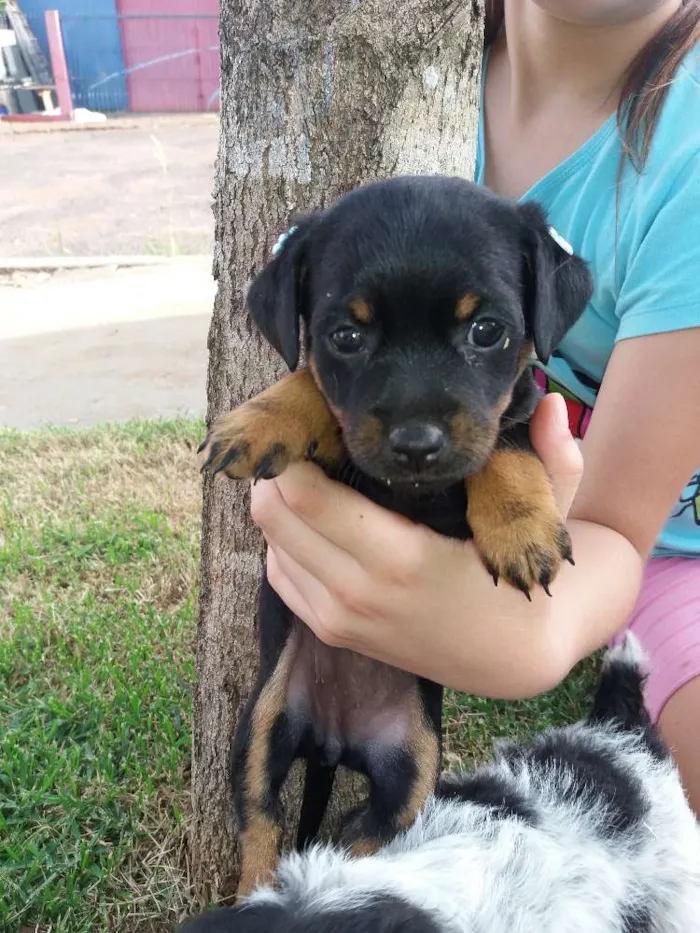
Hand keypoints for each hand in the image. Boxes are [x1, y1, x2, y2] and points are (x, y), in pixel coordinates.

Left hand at [250, 394, 585, 696]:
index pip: (304, 494)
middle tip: (309, 442)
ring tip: (315, 477)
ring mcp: (337, 618)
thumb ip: (556, 457)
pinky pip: (279, 572)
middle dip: (280, 469)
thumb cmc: (519, 577)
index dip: (297, 448)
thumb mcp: (546, 517)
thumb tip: (554, 400)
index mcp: (400, 559)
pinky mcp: (329, 631)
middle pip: (271, 512)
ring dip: (282, 503)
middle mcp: (356, 593)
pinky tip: (320, 522)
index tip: (317, 421)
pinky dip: (287, 540)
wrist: (507, 658)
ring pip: (269, 539)